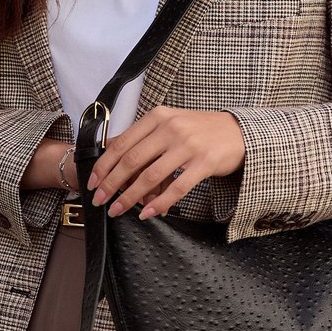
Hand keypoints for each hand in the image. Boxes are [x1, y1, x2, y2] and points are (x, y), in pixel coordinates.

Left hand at [86, 106, 244, 219]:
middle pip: (132, 160)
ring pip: (151, 176)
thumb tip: (109, 150)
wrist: (239, 132)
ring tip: (118, 210)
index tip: (92, 182)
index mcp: (158, 117)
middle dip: (111, 183)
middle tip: (99, 200)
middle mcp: (171, 128)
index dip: (104, 165)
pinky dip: (160, 203)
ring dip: (130, 197)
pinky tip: (148, 213)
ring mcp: (188, 145)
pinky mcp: (204, 162)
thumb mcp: (170, 123)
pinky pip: (177, 187)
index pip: (122, 143)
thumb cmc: (201, 130)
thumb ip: (143, 136)